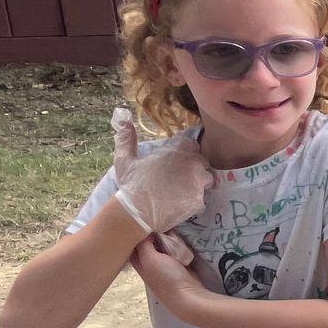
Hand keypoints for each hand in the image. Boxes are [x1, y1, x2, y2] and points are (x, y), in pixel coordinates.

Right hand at [111, 107, 211, 257]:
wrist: (136, 213)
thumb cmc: (131, 184)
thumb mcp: (125, 158)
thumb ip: (126, 136)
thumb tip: (121, 114)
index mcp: (179, 151)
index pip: (192, 145)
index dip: (184, 153)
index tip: (174, 161)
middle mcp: (193, 165)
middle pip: (201, 162)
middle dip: (192, 168)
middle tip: (176, 178)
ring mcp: (198, 184)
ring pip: (206, 180)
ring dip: (197, 183)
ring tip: (179, 190)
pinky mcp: (199, 201)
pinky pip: (202, 198)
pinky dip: (193, 200)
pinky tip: (179, 202)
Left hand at [131, 238, 204, 314]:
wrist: (189, 295)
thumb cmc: (166, 278)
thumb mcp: (150, 258)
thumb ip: (144, 244)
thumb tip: (145, 232)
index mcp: (139, 263)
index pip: (133, 243)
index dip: (138, 233)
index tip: (146, 222)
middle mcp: (150, 263)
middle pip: (150, 242)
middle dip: (158, 236)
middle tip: (164, 231)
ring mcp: (165, 264)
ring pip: (165, 245)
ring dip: (171, 241)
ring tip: (176, 241)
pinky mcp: (179, 265)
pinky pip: (177, 250)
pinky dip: (179, 247)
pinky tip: (182, 248)